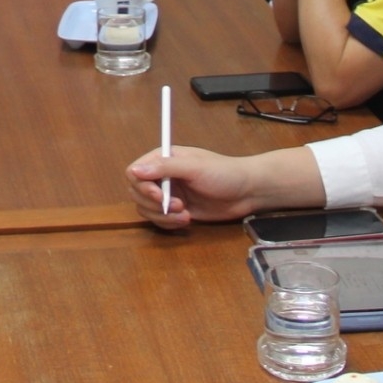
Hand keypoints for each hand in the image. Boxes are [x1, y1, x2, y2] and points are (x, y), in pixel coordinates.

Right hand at [125, 146, 262, 228]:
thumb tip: (135, 170)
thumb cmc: (224, 173)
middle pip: (137, 193)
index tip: (159, 196)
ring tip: (185, 214)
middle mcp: (162, 176)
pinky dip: (169, 223)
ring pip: (146, 209)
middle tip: (178, 206)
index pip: (135, 172)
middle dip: (154, 204)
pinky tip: (186, 220)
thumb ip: (165, 168)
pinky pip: (160, 220)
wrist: (247, 192)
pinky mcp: (176, 211)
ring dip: (163, 216)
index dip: (142, 186)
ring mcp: (169, 194)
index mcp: (163, 159)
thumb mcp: (194, 167)